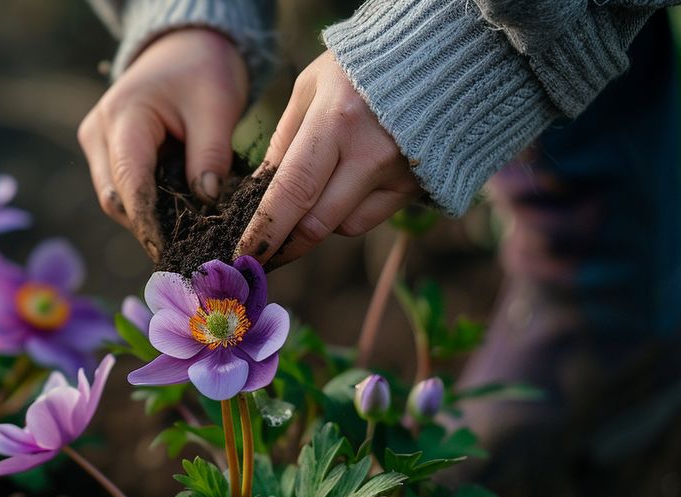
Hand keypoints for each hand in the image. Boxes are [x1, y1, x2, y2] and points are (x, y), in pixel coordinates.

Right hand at [78, 28, 247, 260]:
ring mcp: (98, 144)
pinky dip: (150, 207)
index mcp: (123, 116)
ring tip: (189, 239)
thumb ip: (211, 154)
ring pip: (117, 201)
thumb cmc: (203, 72)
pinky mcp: (106, 154)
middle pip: (117, 199)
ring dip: (150, 220)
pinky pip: (124, 192)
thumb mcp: (217, 106)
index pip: (130, 182)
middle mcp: (99, 133)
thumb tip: (207, 202)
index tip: (173, 252)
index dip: (149, 223)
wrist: (185, 49)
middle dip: (150, 227)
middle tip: (190, 253)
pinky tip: (180, 220)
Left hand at [235, 51, 421, 266]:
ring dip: (318, 219)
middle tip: (261, 249)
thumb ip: (284, 139)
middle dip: (285, 243)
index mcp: (336, 121)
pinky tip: (349, 182)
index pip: (293, 190)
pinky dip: (348, 211)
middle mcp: (370, 154)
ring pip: (342, 226)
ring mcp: (397, 174)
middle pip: (317, 223)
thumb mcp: (311, 87)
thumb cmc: (360, 68)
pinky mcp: (414, 187)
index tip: (243, 254)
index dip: (266, 229)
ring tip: (319, 184)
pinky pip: (368, 219)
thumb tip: (258, 191)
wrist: (437, 59)